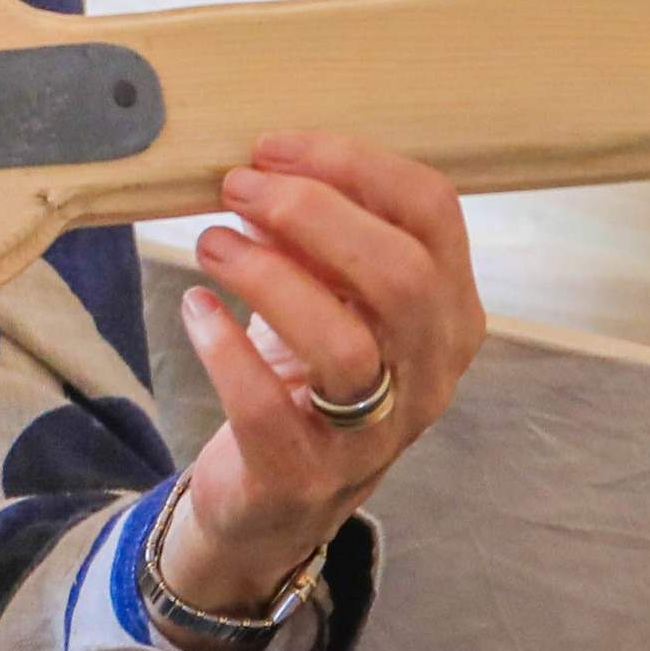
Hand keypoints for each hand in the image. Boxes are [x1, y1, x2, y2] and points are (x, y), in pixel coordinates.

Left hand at [154, 131, 482, 633]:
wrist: (275, 502)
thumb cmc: (308, 380)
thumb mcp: (336, 300)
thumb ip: (325, 239)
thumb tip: (270, 167)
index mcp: (450, 313)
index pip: (433, 213)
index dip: (354, 165)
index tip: (276, 147)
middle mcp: (430, 374)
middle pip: (400, 275)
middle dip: (313, 214)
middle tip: (239, 189)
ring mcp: (375, 433)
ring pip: (345, 344)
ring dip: (269, 277)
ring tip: (213, 243)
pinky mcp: (306, 475)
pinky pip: (269, 407)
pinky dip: (225, 349)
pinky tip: (198, 311)